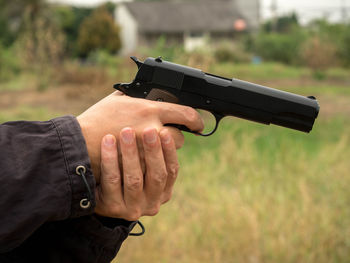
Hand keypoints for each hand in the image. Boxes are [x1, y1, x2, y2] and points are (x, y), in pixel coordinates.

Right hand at [77, 91, 202, 181]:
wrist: (79, 145)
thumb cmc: (96, 119)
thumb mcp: (117, 99)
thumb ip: (136, 94)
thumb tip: (148, 89)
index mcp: (149, 109)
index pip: (185, 114)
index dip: (196, 119)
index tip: (197, 123)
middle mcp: (152, 129)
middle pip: (179, 138)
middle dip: (174, 137)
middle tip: (166, 136)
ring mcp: (147, 152)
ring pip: (169, 156)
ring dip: (165, 153)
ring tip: (154, 149)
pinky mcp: (141, 169)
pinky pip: (157, 169)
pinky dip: (154, 164)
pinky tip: (146, 160)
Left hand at [95, 127, 178, 220]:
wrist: (97, 195)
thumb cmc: (125, 172)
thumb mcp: (144, 169)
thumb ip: (154, 155)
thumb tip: (165, 127)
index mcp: (164, 193)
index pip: (172, 171)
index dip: (169, 151)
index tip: (164, 131)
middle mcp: (152, 203)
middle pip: (157, 176)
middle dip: (153, 150)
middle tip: (149, 129)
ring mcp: (133, 208)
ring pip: (134, 179)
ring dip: (131, 153)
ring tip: (126, 131)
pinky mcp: (112, 207)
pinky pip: (112, 180)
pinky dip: (110, 159)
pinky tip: (107, 140)